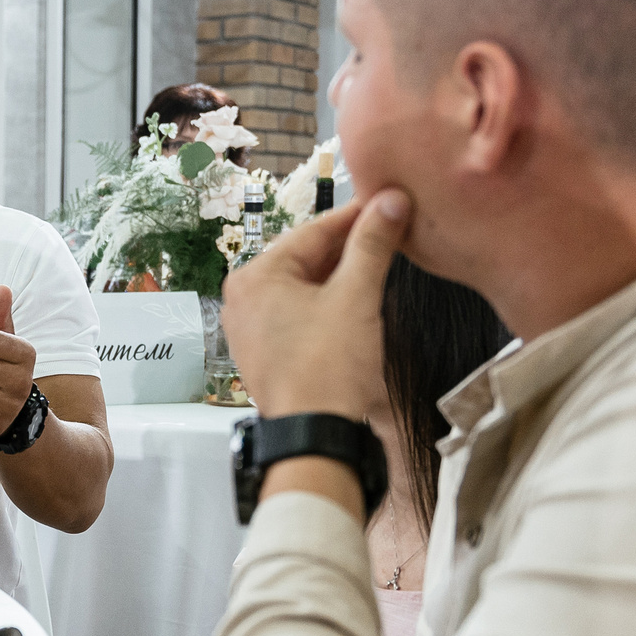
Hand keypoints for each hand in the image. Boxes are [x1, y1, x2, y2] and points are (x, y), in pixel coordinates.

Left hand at [221, 191, 408, 419]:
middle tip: (392, 230)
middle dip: (351, 247)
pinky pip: (298, 312)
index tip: (389, 202)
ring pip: (304, 285)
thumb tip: (391, 201)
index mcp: (255, 275)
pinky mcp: (265, 351)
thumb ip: (372, 245)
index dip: (358, 216)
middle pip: (307, 257)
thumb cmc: (328, 368)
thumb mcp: (356, 296)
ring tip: (382, 260)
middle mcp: (243, 297)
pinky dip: (327, 302)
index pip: (314, 231)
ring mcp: (250, 326)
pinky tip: (357, 298)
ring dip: (342, 275)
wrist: (315, 434)